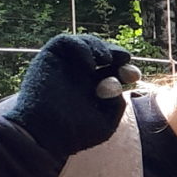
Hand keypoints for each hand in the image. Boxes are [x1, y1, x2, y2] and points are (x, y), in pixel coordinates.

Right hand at [5, 33, 136, 158]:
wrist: (43, 135)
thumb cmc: (74, 134)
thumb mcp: (106, 123)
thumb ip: (117, 105)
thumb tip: (118, 84)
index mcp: (93, 89)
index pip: (114, 71)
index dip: (127, 69)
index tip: (133, 76)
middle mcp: (79, 75)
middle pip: (102, 53)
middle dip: (116, 53)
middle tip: (124, 58)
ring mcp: (63, 66)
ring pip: (84, 43)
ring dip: (99, 46)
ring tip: (106, 59)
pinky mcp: (48, 59)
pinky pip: (64, 41)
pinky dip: (80, 47)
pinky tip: (89, 64)